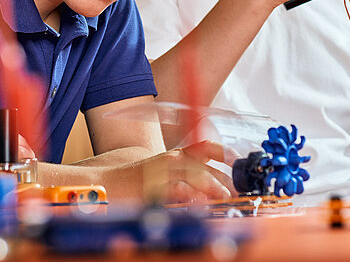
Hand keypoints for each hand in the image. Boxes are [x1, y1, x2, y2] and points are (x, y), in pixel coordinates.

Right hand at [117, 140, 236, 202]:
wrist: (108, 182)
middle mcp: (173, 160)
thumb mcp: (166, 171)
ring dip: (214, 187)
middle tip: (238, 193)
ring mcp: (163, 172)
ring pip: (196, 175)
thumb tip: (217, 188)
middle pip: (207, 166)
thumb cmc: (139, 179)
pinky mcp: (154, 187)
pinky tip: (201, 202)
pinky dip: (191, 195)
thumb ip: (190, 176)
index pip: (208, 147)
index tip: (240, 161)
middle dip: (226, 181)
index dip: (226, 153)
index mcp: (178, 155)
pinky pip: (177, 190)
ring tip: (226, 198)